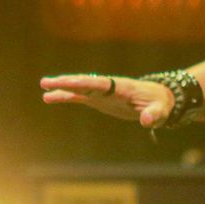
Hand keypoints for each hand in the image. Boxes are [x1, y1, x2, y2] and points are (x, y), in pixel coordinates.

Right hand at [39, 73, 173, 128]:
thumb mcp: (160, 111)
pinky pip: (79, 97)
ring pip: (78, 88)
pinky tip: (49, 98)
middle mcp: (108, 87)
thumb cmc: (160, 104)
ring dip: (61, 87)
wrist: (159, 99)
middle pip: (84, 83)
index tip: (68, 82)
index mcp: (120, 87)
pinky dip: (65, 96)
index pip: (99, 84)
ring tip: (43, 87)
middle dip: (66, 82)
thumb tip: (147, 122)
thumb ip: (154, 115)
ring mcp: (102, 93)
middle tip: (47, 82)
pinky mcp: (99, 100)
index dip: (83, 83)